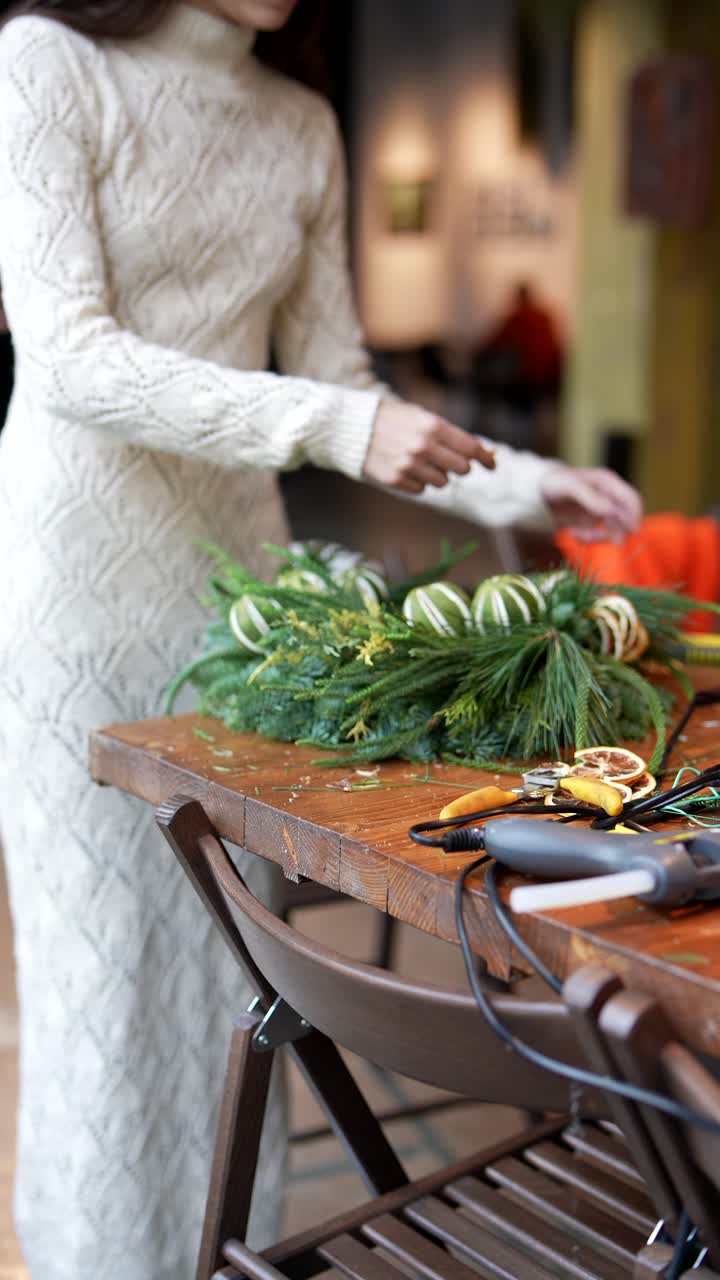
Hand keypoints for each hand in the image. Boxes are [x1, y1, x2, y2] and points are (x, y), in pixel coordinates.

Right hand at [364, 400, 495, 494]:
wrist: (351, 427)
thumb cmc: (391, 419)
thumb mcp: (421, 416)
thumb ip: (449, 434)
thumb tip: (481, 452)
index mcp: (432, 426)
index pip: (471, 448)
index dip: (486, 458)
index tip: (492, 465)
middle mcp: (423, 447)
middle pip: (461, 469)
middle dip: (459, 465)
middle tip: (447, 459)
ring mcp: (409, 466)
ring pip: (442, 481)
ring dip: (437, 473)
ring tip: (420, 460)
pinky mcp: (396, 480)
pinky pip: (422, 489)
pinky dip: (418, 481)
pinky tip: (405, 467)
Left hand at [541, 465, 642, 540]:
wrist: (533, 491)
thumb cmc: (553, 482)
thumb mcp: (571, 486)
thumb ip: (591, 497)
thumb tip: (611, 510)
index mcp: (607, 483)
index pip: (631, 499)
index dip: (635, 515)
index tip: (632, 531)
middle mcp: (604, 497)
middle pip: (623, 517)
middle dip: (617, 530)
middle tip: (611, 541)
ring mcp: (595, 510)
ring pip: (609, 529)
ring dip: (599, 536)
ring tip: (582, 535)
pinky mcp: (585, 522)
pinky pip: (593, 535)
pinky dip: (587, 538)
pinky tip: (575, 535)